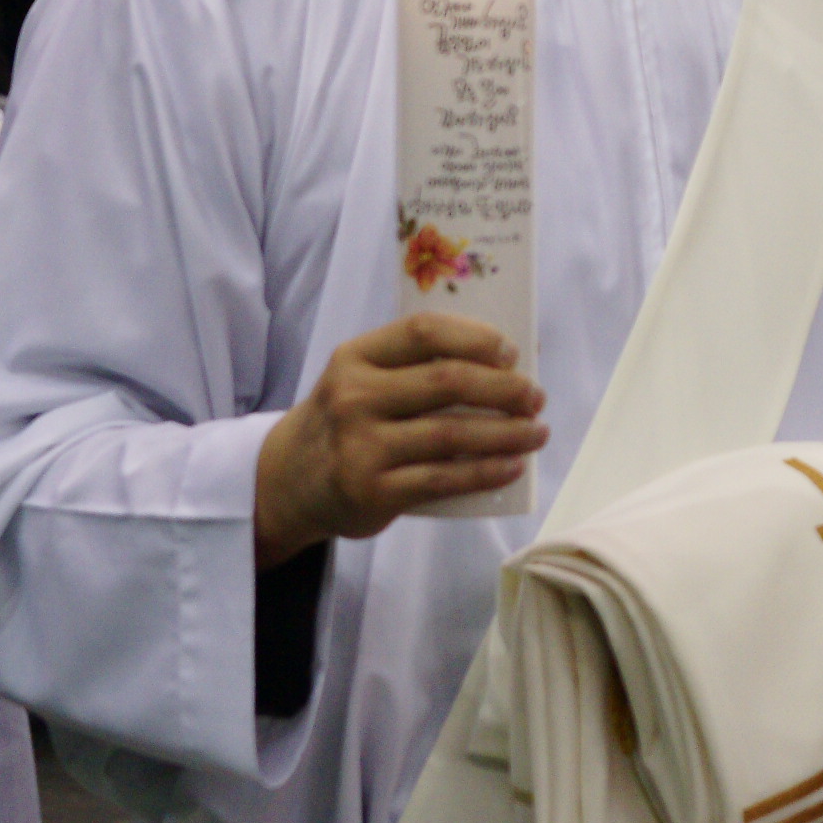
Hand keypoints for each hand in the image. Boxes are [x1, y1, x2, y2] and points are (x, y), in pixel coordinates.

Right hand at [252, 316, 549, 569]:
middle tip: (535, 397)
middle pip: (447, 382)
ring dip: (507, 433)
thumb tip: (506, 363)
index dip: (476, 338)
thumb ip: (414, 368)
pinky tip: (512, 466)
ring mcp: (362, 446)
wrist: (286, 482)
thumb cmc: (344, 421)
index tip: (512, 352)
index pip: (424, 331)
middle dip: (504, 388)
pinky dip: (486, 472)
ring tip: (537, 433)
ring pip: (453, 434)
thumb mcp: (360, 380)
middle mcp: (355, 397)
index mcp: (356, 357)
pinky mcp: (373, 490)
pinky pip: (444, 479)